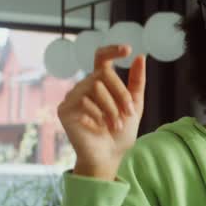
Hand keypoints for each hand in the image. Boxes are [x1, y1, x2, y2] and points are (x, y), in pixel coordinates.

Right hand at [57, 45, 146, 179]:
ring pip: (95, 87)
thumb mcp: (134, 106)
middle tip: (129, 113)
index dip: (112, 50)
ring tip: (115, 125)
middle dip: (121, 94)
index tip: (128, 50)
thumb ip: (137, 82)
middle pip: (104, 74)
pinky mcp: (65, 110)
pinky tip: (99, 127)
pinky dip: (97, 115)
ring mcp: (73, 97)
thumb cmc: (120, 132)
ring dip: (111, 108)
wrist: (109, 156)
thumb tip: (140, 57)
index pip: (101, 58)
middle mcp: (84, 86)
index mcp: (100, 82)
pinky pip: (84, 101)